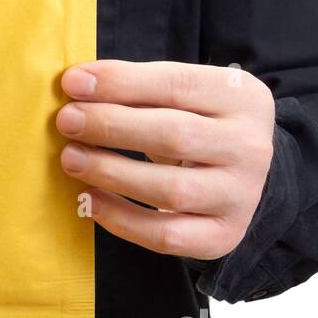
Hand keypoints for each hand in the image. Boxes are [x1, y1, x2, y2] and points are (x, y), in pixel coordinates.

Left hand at [56, 60, 274, 259]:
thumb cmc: (195, 124)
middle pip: (175, 135)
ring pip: (171, 189)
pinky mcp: (225, 235)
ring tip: (71, 159)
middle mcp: (251, 146)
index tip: (73, 84)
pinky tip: (90, 200)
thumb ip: (138, 87)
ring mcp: (241, 195)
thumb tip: (77, 85)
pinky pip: (167, 235)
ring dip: (111, 172)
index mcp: (242, 97)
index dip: (121, 83)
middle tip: (67, 121)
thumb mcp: (183, 96)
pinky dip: (122, 220)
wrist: (237, 174)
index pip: (177, 85)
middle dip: (112, 127)